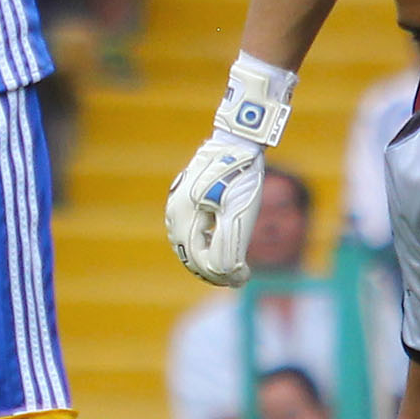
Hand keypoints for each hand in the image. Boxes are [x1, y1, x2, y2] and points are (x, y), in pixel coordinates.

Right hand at [163, 130, 265, 285]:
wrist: (237, 141)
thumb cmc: (240, 175)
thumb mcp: (237, 212)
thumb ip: (228, 246)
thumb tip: (226, 274)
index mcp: (185, 218)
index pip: (202, 261)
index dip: (224, 276)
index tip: (244, 277)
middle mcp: (175, 214)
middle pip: (191, 256)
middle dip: (214, 271)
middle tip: (238, 278)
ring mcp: (177, 206)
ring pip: (189, 245)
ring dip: (209, 260)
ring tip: (232, 268)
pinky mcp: (184, 200)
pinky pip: (190, 230)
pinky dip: (205, 244)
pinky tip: (221, 244)